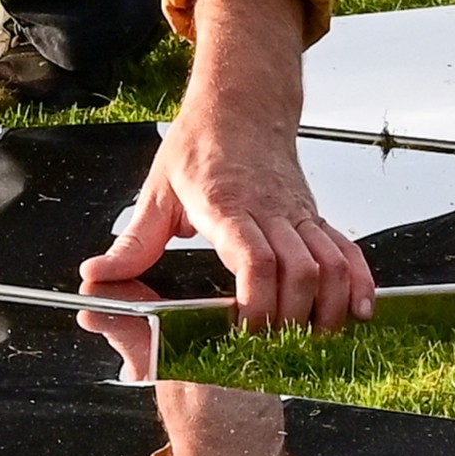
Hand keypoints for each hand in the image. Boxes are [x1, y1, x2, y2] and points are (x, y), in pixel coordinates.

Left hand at [76, 0, 375, 335]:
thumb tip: (95, 277)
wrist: (241, 102)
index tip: (245, 334)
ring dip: (327, 307)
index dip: (256, 302)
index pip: (254, 259)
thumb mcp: (156, 192)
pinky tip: (358, 313)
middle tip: (272, 353)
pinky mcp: (314, 215)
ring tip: (311, 343)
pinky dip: (358, 282)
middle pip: (298, 271)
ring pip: (329, 263)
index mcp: (226, 205)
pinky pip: (347, 249)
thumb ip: (132, 243)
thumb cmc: (199, 145)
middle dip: (290, 319)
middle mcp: (270, 210)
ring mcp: (298, 213)